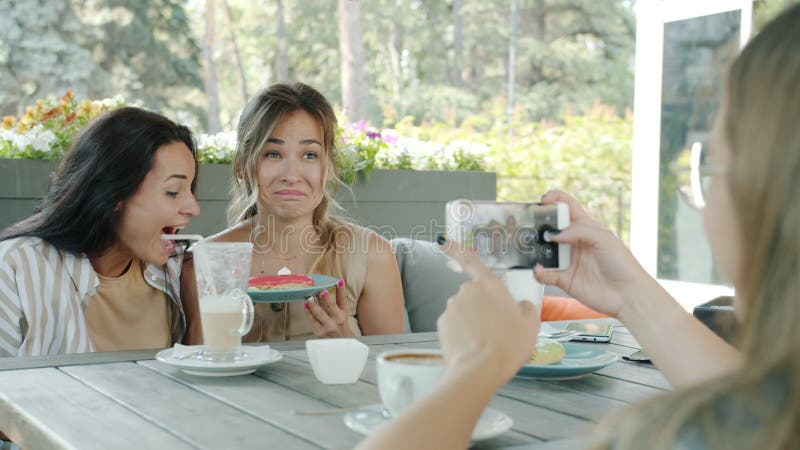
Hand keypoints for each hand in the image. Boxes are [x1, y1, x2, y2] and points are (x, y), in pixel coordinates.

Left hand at [304, 280, 354, 336]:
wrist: (340, 341)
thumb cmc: (340, 323)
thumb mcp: (343, 311)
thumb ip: (339, 298)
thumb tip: (337, 282)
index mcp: (343, 312)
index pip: (343, 299)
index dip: (341, 290)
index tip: (339, 282)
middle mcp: (337, 320)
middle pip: (331, 307)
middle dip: (326, 299)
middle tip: (321, 291)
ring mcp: (328, 326)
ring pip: (320, 314)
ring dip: (314, 305)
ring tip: (309, 298)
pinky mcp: (320, 332)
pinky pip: (313, 321)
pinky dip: (308, 313)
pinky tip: (306, 306)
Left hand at [437, 240, 539, 387]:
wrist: (481, 368)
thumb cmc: (509, 344)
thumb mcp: (531, 324)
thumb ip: (526, 308)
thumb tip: (521, 306)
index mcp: (490, 285)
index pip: (472, 261)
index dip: (457, 249)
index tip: (443, 241)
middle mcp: (468, 291)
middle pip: (475, 296)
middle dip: (482, 309)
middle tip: (497, 329)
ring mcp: (452, 307)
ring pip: (464, 312)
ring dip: (473, 323)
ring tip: (487, 342)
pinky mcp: (442, 324)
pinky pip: (454, 326)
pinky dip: (462, 334)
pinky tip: (473, 347)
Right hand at [533, 190, 652, 316]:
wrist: (628, 295)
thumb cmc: (623, 264)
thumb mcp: (604, 238)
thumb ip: (579, 231)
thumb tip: (554, 235)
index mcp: (585, 227)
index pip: (567, 207)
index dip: (554, 200)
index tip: (543, 201)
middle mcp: (574, 242)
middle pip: (551, 227)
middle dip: (539, 224)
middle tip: (531, 226)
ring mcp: (568, 260)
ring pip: (544, 250)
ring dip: (535, 248)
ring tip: (530, 247)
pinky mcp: (563, 279)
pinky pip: (545, 274)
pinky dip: (538, 272)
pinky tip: (539, 269)